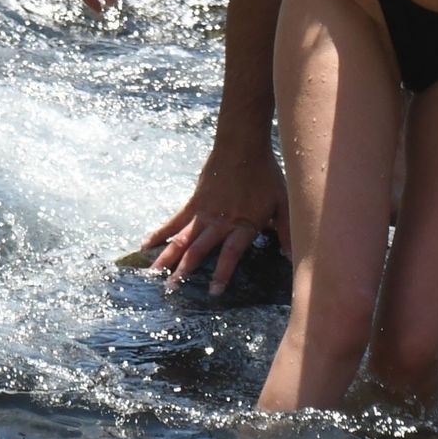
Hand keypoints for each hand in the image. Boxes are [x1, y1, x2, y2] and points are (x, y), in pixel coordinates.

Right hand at [144, 137, 288, 294]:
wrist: (243, 147)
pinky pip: (174, 221)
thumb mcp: (283, 203)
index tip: (213, 291)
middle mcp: (220, 222)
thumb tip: (292, 256)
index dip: (222, 273)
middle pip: (199, 250)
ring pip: (182, 239)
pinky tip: (146, 244)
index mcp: (243, 225)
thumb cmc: (266, 175)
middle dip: (184, 271)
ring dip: (167, 257)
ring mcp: (203, 213)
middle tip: (170, 289)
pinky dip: (160, 233)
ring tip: (153, 274)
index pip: (230, 254)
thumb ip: (286, 231)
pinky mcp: (193, 203)